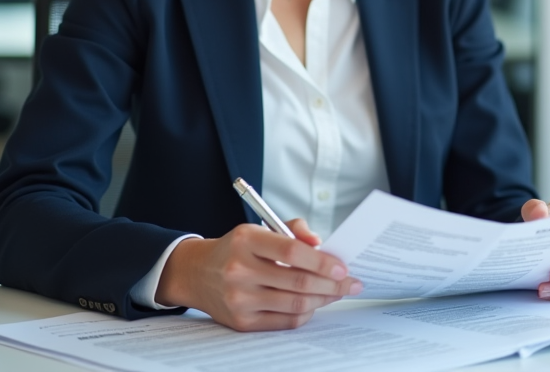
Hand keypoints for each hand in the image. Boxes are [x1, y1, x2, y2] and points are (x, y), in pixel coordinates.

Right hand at [155, 218, 362, 330]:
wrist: (197, 273)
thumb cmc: (237, 249)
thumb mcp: (259, 228)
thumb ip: (293, 229)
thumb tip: (320, 244)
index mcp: (246, 240)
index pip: (291, 251)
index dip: (322, 261)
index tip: (342, 267)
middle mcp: (239, 270)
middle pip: (297, 281)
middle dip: (332, 284)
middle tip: (351, 284)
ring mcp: (239, 299)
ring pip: (294, 303)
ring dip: (323, 299)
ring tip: (337, 293)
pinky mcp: (241, 321)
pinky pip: (284, 321)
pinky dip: (305, 312)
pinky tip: (314, 304)